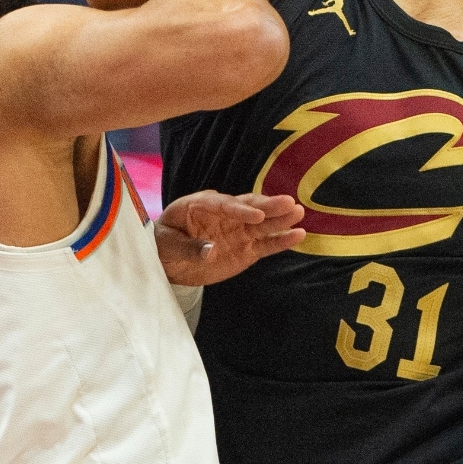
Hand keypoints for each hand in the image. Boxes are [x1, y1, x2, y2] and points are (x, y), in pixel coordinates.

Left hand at [156, 191, 304, 286]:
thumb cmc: (163, 245)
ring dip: (280, 219)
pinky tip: (298, 235)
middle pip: (248, 208)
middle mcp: (224, 214)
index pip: (224, 205)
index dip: (240, 210)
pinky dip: (281, 240)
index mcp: (201, 205)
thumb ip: (187, 247)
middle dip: (268, 206)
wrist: (169, 261)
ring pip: (262, 224)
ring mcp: (237, 231)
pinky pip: (265, 244)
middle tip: (288, 203)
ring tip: (299, 213)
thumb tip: (210, 250)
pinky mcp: (246, 248)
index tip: (257, 216)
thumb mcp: (166, 244)